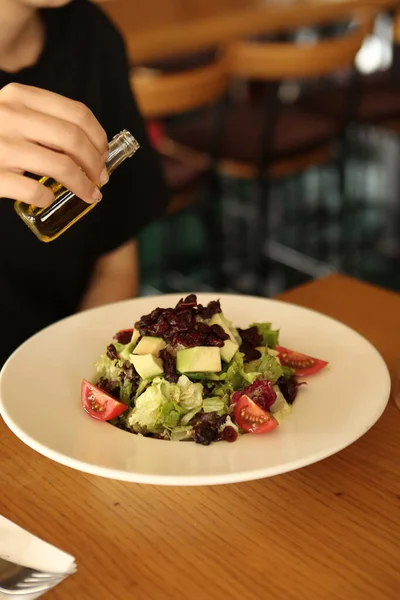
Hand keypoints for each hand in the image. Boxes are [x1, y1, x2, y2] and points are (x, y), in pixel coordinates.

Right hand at [0, 83, 108, 206]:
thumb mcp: (11, 116)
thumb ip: (42, 121)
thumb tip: (92, 148)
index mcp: (19, 97)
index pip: (77, 113)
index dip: (99, 137)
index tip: (104, 154)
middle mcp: (9, 116)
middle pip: (73, 139)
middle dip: (96, 163)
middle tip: (101, 178)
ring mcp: (0, 146)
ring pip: (61, 166)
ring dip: (83, 184)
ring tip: (90, 194)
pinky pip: (35, 190)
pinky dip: (48, 197)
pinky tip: (48, 199)